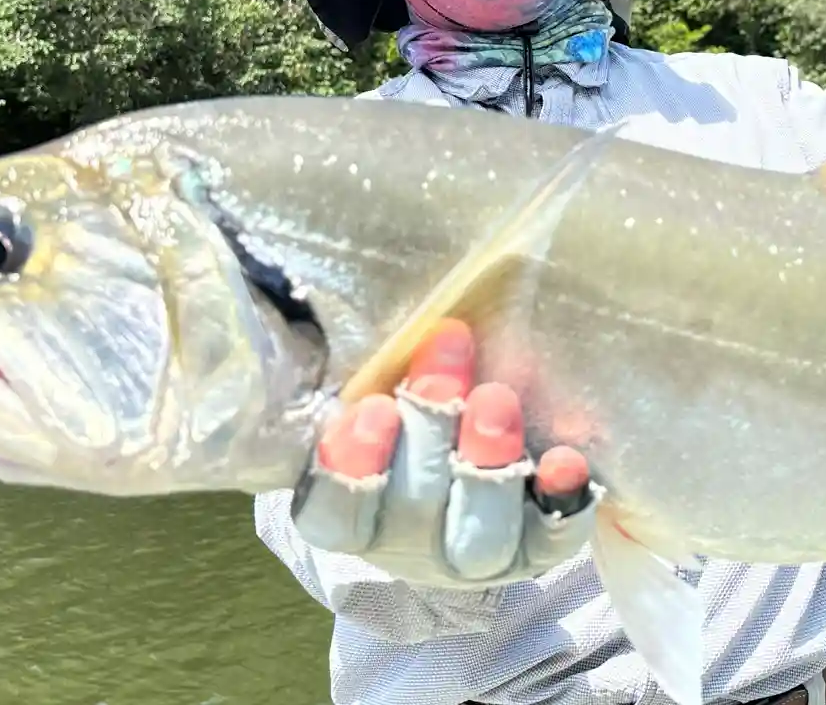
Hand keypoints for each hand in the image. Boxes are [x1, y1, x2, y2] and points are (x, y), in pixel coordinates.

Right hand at [287, 318, 597, 584]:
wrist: (464, 446)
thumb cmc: (395, 391)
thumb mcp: (349, 368)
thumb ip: (318, 342)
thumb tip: (259, 274)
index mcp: (344, 508)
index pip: (332, 511)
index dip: (349, 469)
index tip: (370, 410)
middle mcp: (405, 541)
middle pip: (412, 508)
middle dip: (431, 422)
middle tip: (449, 346)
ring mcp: (471, 550)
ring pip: (478, 534)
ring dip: (488, 460)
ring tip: (498, 396)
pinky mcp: (533, 544)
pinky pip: (550, 536)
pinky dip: (559, 501)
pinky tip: (566, 462)